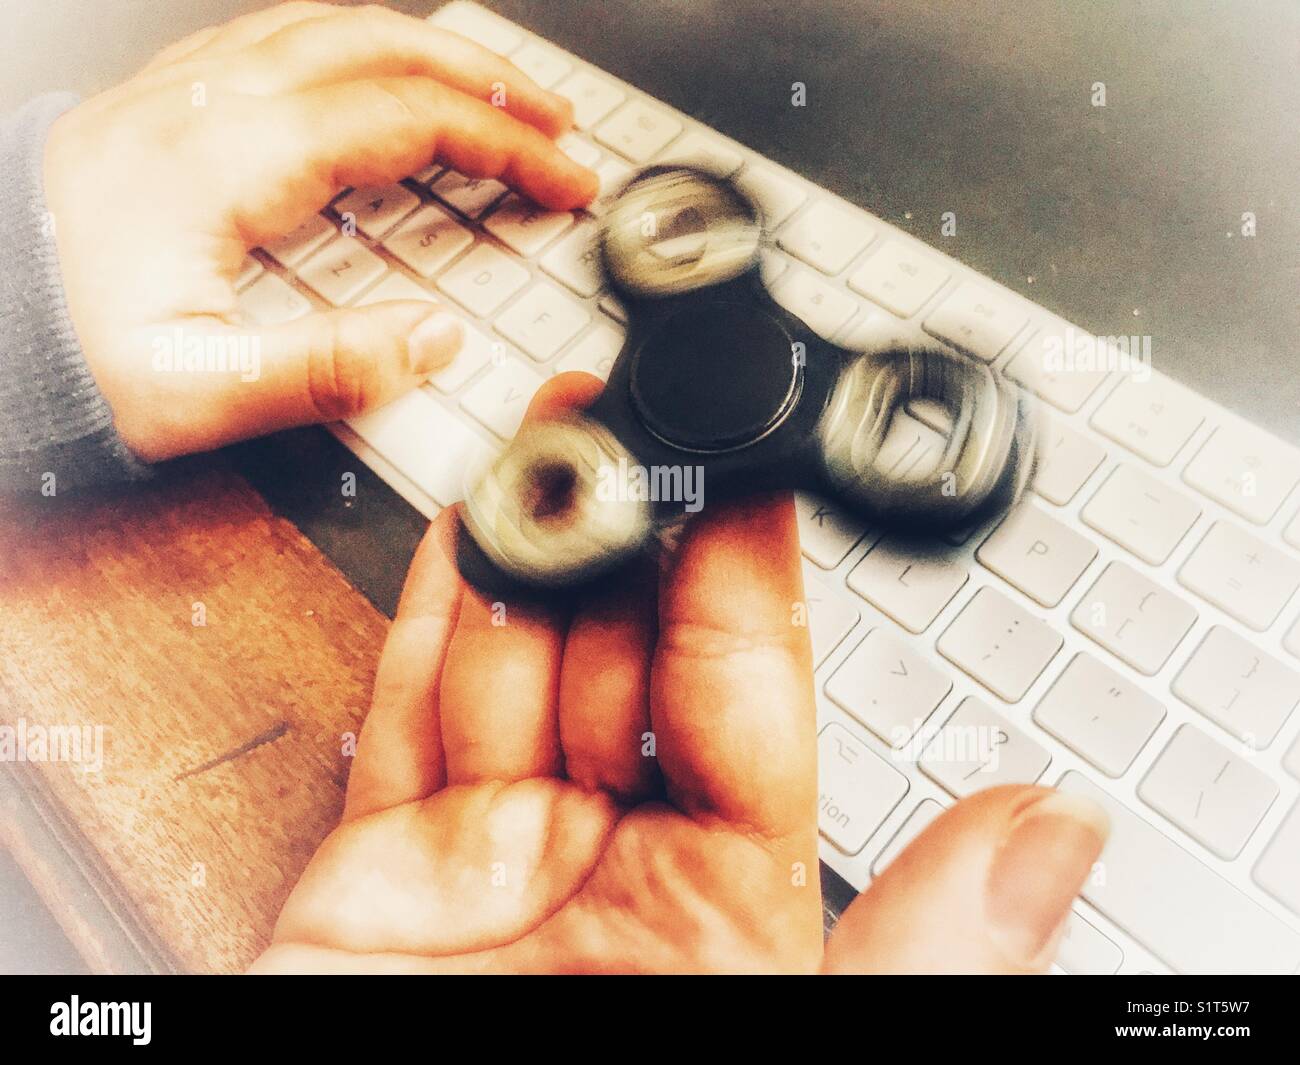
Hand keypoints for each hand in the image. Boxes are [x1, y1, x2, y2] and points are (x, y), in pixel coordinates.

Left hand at [43, 2, 595, 462]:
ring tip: (492, 91)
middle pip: (379, 48)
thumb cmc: (70, 357)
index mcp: (223, 162)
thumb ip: (320, 372)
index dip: (503, 145)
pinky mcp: (165, 104)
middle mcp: (203, 104)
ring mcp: (181, 91)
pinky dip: (360, 50)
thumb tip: (430, 339)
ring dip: (429, 52)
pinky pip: (282, 39)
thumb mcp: (194, 397)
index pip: (401, 119)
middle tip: (554, 125)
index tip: (563, 180)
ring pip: (332, 26)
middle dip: (488, 82)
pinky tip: (380, 78)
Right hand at [252, 375, 1107, 973]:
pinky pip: (405, 712)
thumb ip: (920, 950)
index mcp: (730, 917)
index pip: (749, 706)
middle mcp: (611, 876)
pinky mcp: (375, 875)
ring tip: (560, 437)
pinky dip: (428, 612)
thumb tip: (1055, 836)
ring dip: (536, 547)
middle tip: (646, 420)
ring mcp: (488, 865)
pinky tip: (465, 526)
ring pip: (516, 662)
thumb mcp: (792, 1043)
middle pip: (625, 659)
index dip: (749, 584)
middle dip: (636, 535)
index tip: (757, 480)